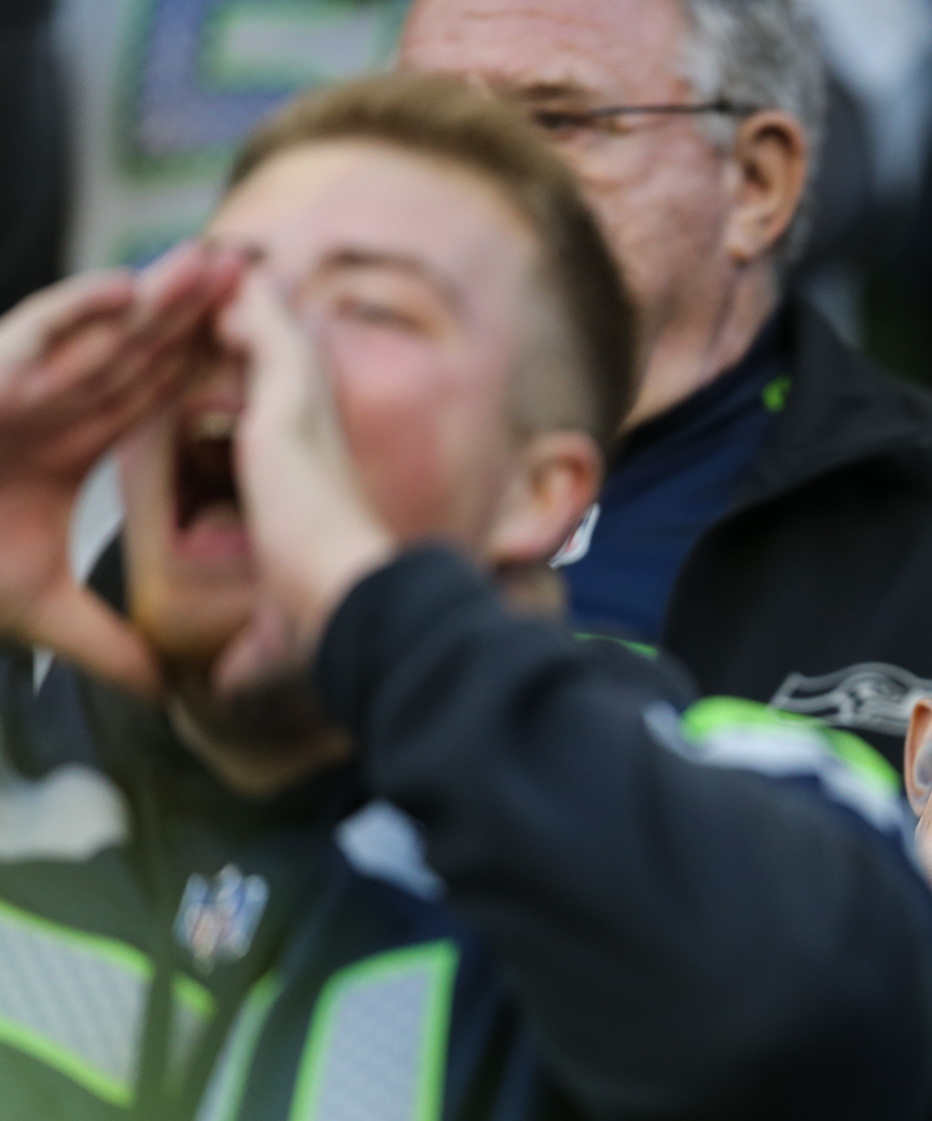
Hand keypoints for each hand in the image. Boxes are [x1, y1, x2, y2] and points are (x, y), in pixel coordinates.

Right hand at [0, 243, 238, 693]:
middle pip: (143, 351)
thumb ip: (103, 642)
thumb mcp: (37, 606)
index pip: (156, 398)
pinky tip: (131, 288)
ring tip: (219, 263)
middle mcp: (51, 403)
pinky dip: (80, 308)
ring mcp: (19, 382)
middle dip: (199, 314)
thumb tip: (159, 690)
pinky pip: (37, 328)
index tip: (269, 354)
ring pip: (102, 330)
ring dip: (160, 295)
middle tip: (261, 276)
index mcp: (71, 441)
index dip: (210, 372)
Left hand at [211, 272, 394, 694]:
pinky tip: (225, 274)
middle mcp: (322, 445)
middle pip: (291, 371)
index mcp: (319, 489)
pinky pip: (263, 330)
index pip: (292, 429)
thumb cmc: (331, 627)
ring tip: (226, 267)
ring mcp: (311, 420)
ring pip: (279, 341)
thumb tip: (226, 692)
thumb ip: (252, 652)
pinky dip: (244, 302)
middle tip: (244, 298)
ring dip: (252, 306)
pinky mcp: (289, 404)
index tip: (255, 383)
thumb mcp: (276, 635)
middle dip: (268, 334)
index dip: (273, 398)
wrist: (356, 607)